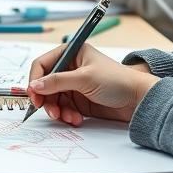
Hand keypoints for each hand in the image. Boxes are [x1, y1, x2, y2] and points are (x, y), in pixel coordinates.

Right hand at [25, 44, 158, 125]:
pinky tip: (77, 119)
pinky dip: (66, 115)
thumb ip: (58, 81)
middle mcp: (70, 68)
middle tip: (49, 111)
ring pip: (53, 99)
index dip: (36, 79)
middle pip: (45, 84)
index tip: (34, 95)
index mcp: (71, 53)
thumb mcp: (85, 78)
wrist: (138, 100)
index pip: (43, 64)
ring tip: (68, 118)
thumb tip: (35, 86)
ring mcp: (74, 85)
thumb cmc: (116, 80)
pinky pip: (63, 108)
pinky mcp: (79, 100)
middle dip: (47, 99)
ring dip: (57, 110)